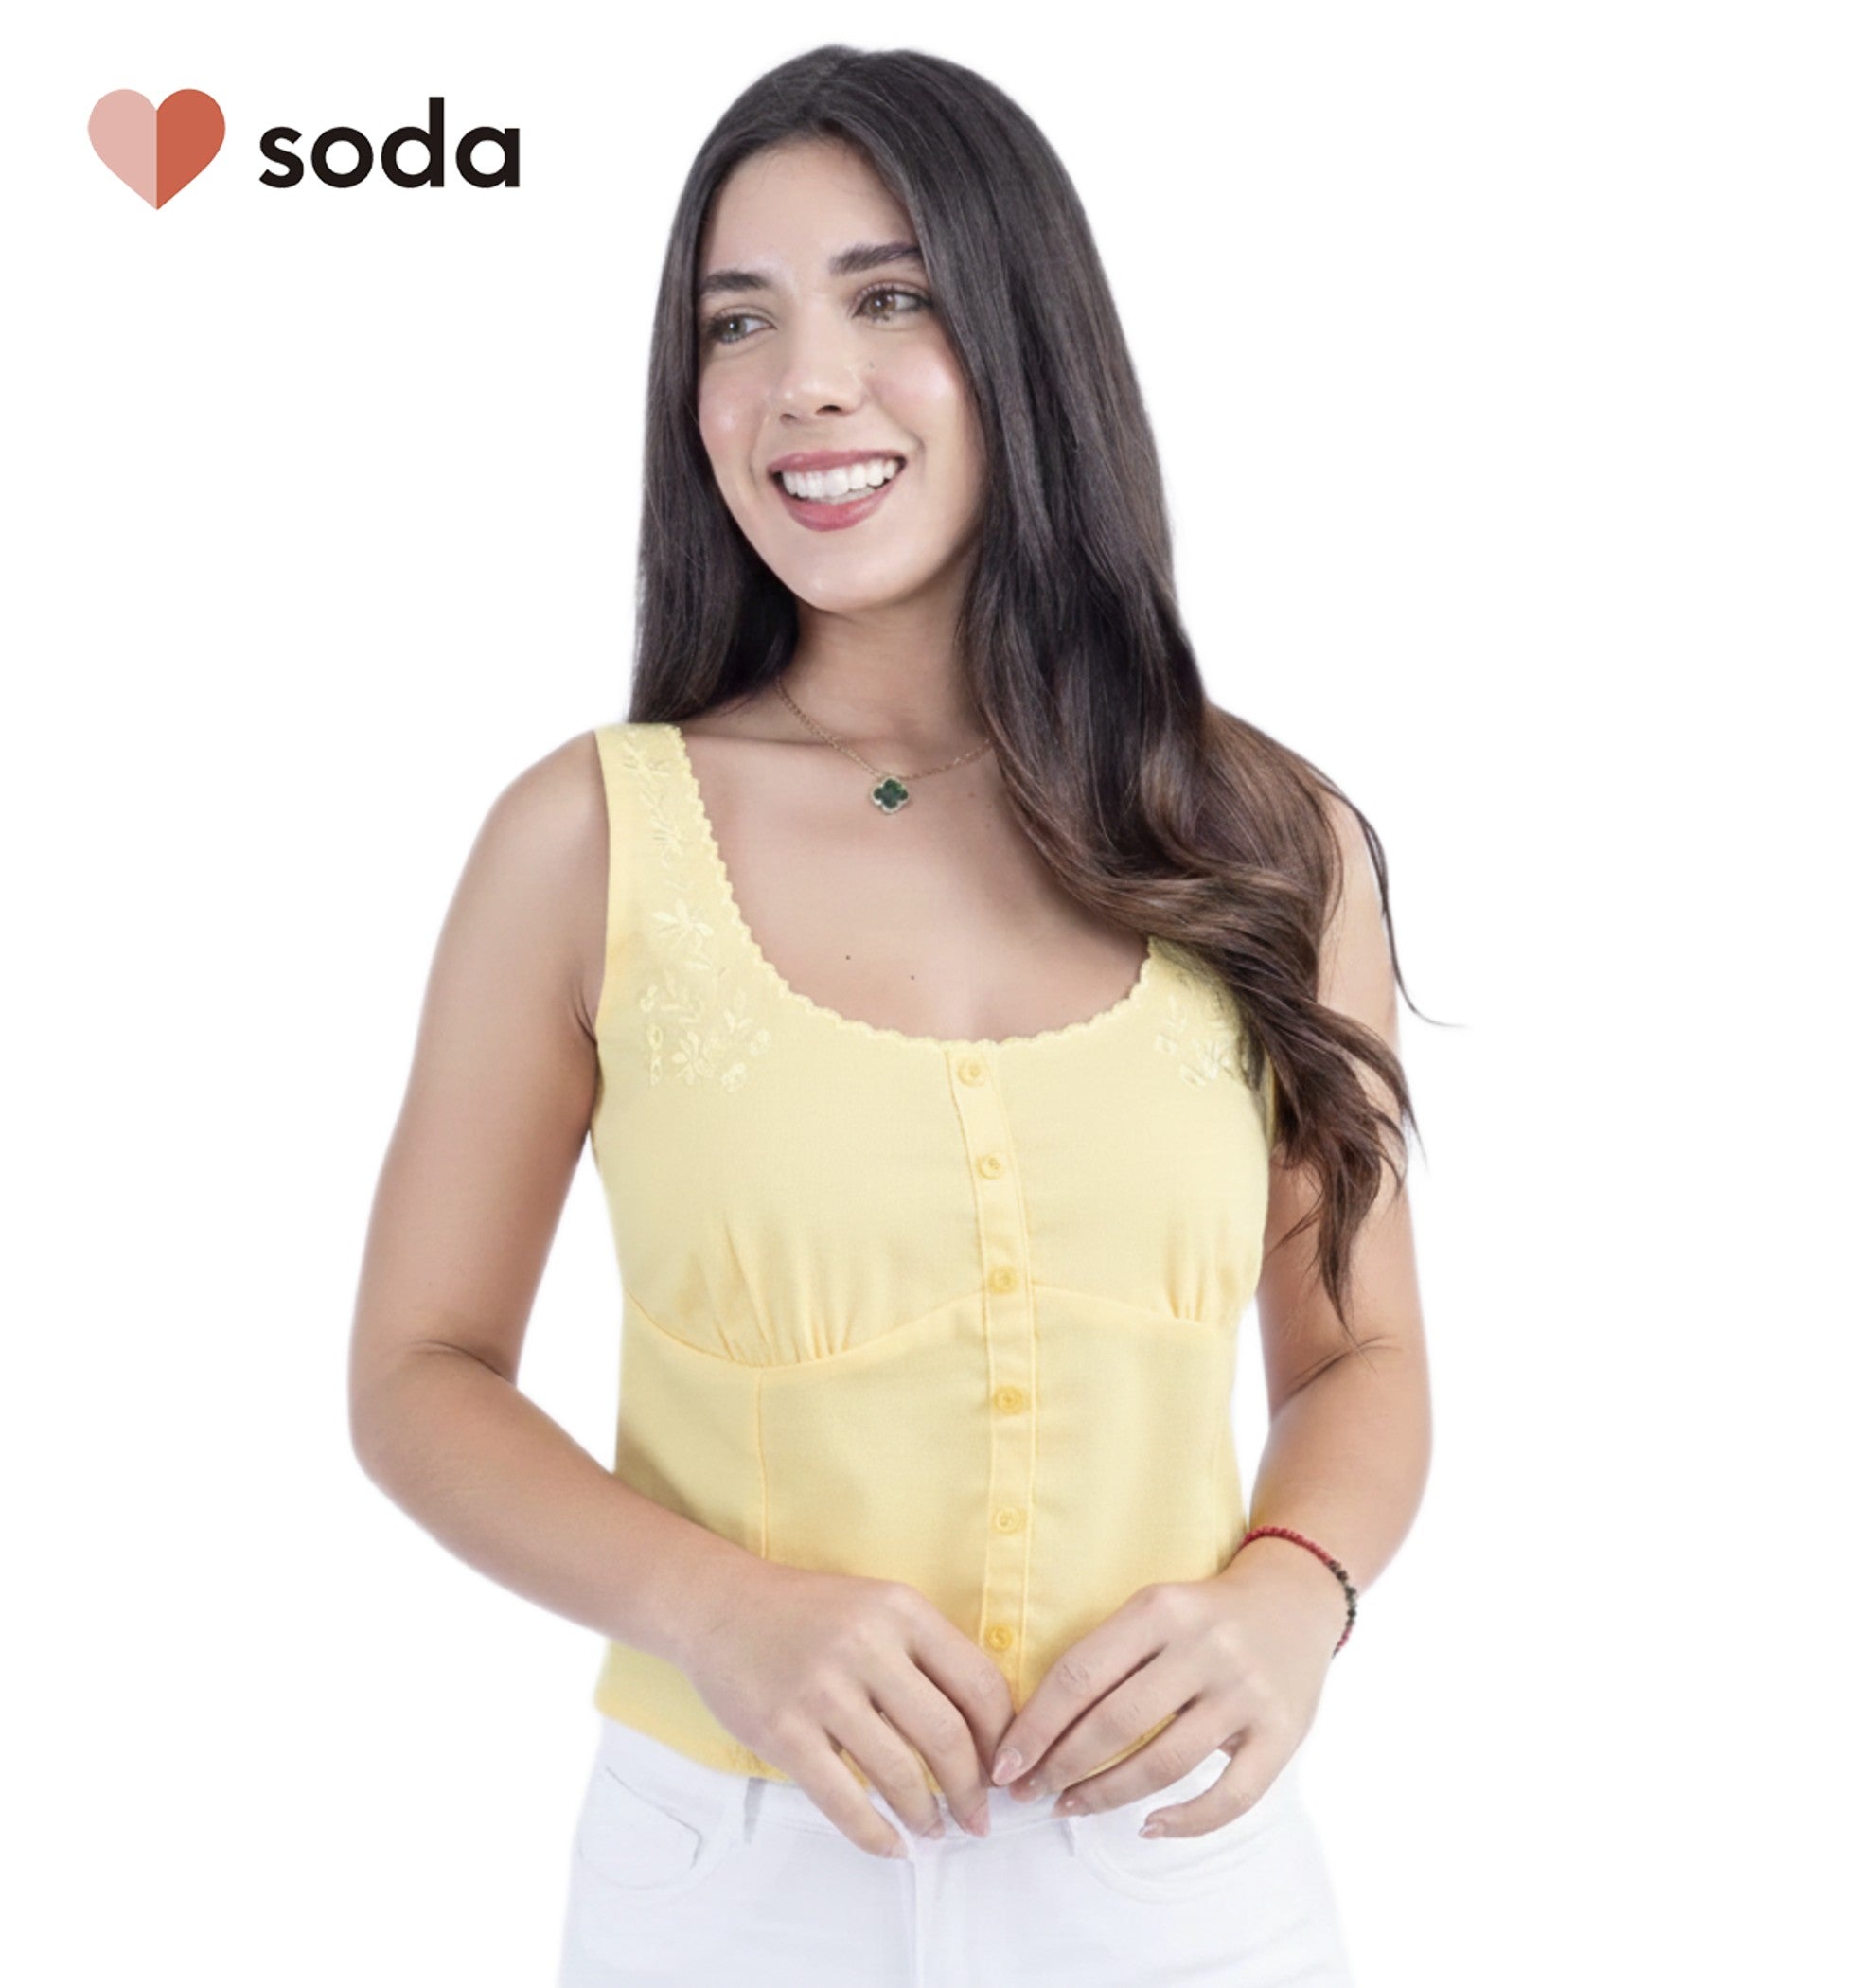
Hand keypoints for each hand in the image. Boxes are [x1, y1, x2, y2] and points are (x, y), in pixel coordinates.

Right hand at [678, 1560, 1015, 1860]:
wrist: (719, 1606)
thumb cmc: (809, 1613)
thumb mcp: (879, 1609)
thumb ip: (928, 1656)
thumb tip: (984, 1735)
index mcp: (901, 1610)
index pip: (978, 1683)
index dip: (1001, 1738)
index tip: (1004, 1769)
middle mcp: (866, 1644)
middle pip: (946, 1735)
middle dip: (972, 1790)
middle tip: (978, 1818)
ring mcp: (822, 1688)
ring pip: (898, 1773)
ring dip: (926, 1815)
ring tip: (935, 1830)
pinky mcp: (782, 1730)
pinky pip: (842, 1799)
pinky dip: (875, 1834)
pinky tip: (892, 1845)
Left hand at [987, 1550, 1344, 1836]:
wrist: (1295, 1599)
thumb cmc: (1204, 1615)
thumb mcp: (1155, 1610)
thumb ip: (1108, 1657)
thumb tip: (1038, 1729)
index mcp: (1159, 1609)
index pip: (1080, 1674)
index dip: (1035, 1726)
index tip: (1004, 1764)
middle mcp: (1203, 1647)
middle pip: (1116, 1722)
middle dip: (1061, 1766)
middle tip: (1030, 1793)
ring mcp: (1245, 1692)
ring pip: (1164, 1762)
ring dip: (1107, 1794)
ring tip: (1072, 1806)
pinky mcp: (1282, 1732)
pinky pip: (1231, 1794)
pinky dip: (1186, 1821)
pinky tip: (1149, 1826)